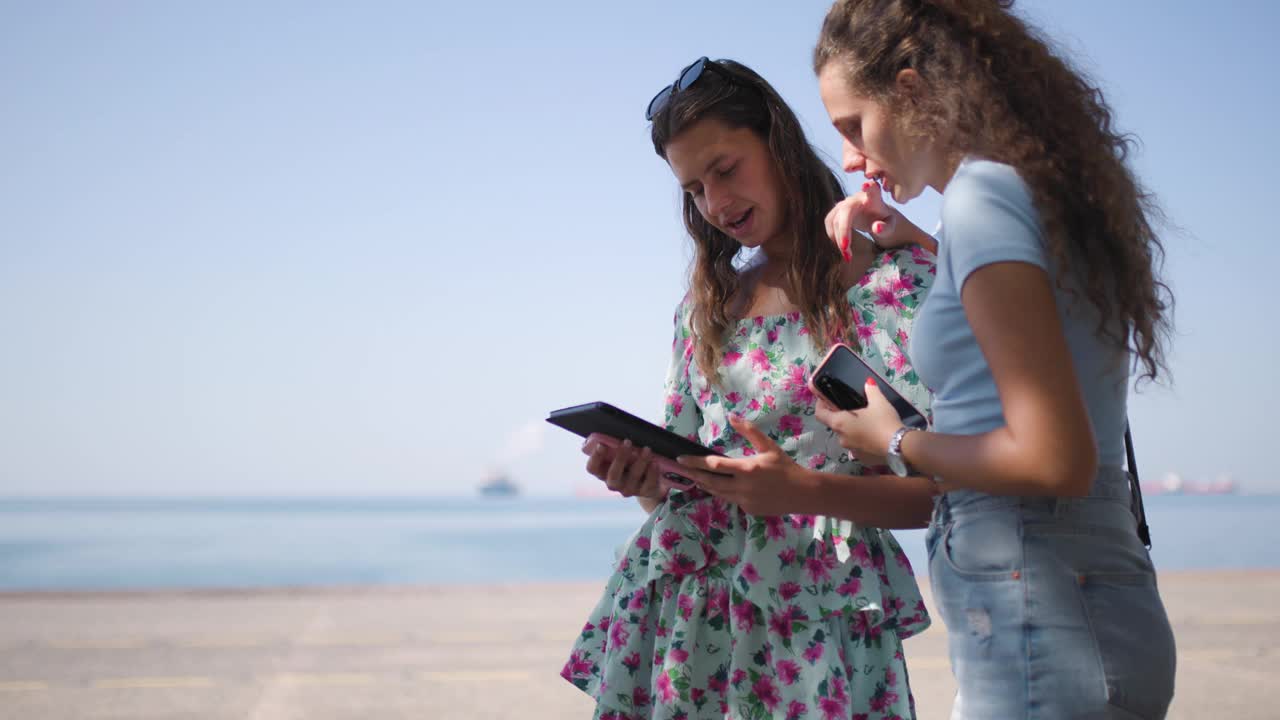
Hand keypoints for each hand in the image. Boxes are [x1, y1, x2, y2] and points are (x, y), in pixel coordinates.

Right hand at [582, 434, 663, 499]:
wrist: (649, 479)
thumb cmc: (631, 459)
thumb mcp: (621, 452)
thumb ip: (615, 444)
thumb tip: (615, 428)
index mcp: (603, 472)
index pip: (592, 468)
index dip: (595, 458)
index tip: (601, 444)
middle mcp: (613, 483)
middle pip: (613, 475)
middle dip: (620, 458)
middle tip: (627, 442)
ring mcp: (629, 489)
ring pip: (633, 478)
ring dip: (640, 462)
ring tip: (647, 449)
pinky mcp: (645, 492)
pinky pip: (649, 484)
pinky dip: (652, 472)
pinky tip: (655, 462)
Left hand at [673, 415, 809, 515]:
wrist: (802, 493)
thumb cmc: (785, 467)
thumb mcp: (768, 446)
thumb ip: (749, 431)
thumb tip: (732, 417)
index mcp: (747, 468)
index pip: (714, 465)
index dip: (695, 462)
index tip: (681, 459)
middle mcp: (742, 486)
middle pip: (710, 481)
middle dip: (694, 475)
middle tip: (681, 470)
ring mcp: (744, 500)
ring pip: (718, 493)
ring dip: (705, 485)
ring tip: (694, 477)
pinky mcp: (748, 509)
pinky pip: (730, 499)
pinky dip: (722, 492)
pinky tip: (717, 486)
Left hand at [812, 380, 902, 463]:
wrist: (900, 447)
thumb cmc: (884, 422)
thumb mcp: (878, 402)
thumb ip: (871, 390)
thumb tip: (868, 382)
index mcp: (839, 423)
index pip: (820, 414)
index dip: (821, 405)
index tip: (826, 398)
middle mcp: (841, 438)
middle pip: (835, 425)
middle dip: (842, 417)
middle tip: (855, 409)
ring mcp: (851, 451)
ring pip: (847, 436)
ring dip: (853, 430)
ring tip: (867, 422)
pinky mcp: (862, 459)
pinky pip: (858, 447)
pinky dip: (862, 441)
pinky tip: (874, 436)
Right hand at [825, 180, 902, 258]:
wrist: (875, 217)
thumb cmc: (884, 220)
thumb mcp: (890, 226)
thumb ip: (886, 228)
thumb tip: (876, 228)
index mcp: (873, 198)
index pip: (872, 190)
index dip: (869, 187)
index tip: (867, 185)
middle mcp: (856, 198)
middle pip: (845, 211)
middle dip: (843, 230)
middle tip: (846, 248)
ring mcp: (844, 203)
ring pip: (834, 219)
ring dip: (837, 237)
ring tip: (847, 255)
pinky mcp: (835, 211)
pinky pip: (829, 223)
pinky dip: (833, 237)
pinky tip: (842, 248)